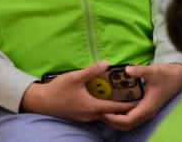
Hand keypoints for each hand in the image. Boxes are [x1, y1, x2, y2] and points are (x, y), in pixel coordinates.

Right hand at [20, 61, 136, 122]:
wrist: (40, 102)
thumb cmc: (58, 90)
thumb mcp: (75, 77)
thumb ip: (92, 70)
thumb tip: (107, 63)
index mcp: (92, 107)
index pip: (115, 108)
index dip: (129, 105)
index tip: (141, 101)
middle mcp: (90, 116)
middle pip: (112, 113)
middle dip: (124, 108)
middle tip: (136, 99)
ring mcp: (84, 118)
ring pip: (104, 115)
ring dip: (114, 109)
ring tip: (126, 100)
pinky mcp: (80, 117)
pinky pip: (96, 115)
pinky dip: (105, 109)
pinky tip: (108, 100)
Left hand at [99, 63, 181, 131]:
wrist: (179, 76)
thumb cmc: (167, 74)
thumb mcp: (154, 71)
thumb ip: (140, 71)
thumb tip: (126, 70)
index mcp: (148, 107)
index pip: (127, 121)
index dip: (113, 119)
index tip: (102, 111)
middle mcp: (147, 113)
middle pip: (126, 126)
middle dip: (112, 122)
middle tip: (99, 112)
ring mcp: (147, 112)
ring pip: (128, 124)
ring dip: (116, 121)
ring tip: (105, 111)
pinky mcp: (146, 109)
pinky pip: (131, 118)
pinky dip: (121, 117)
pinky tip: (115, 107)